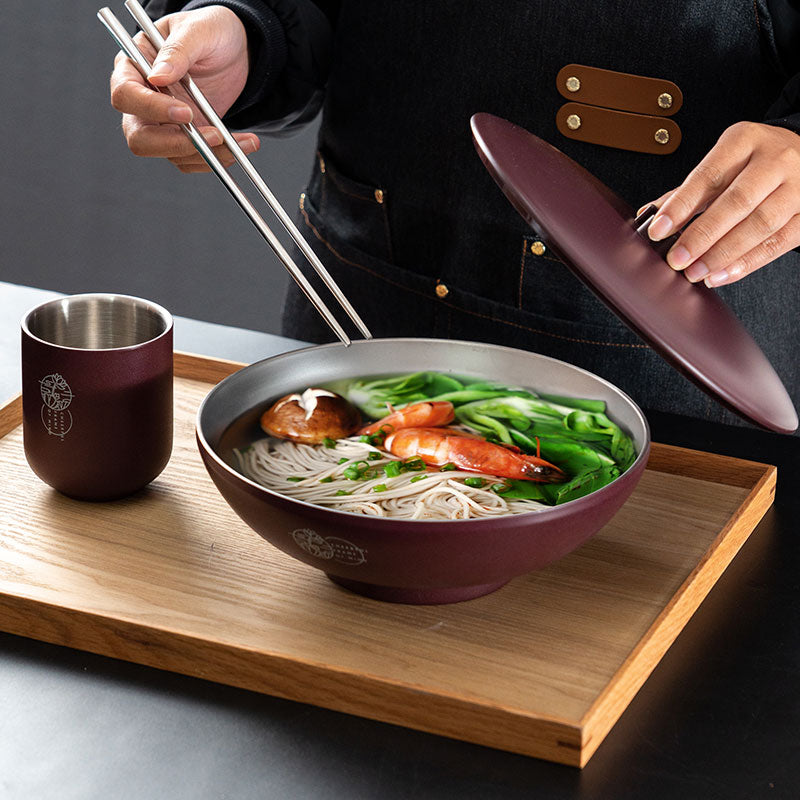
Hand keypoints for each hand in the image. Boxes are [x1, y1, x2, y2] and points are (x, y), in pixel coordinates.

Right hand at [109, 6, 259, 171]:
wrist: (237, 50)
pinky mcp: (186, 138)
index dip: (151, 108)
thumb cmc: (212, 31)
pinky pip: (194, 159)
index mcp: (133, 67)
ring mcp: (163, 124)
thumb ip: (178, 50)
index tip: (185, 112)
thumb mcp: (199, 30)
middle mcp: (142, 101)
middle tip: (212, 137)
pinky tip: (241, 145)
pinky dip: (219, 158)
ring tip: (240, 142)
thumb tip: (158, 75)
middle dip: (175, 144)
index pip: (126, 95)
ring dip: (207, 154)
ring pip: (171, 155)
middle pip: (140, 138)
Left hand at [643, 121, 799, 285]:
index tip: (658, 230)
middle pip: (737, 201)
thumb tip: (649, 216)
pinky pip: (779, 243)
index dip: (681, 205)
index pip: (709, 175)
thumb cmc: (754, 163)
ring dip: (723, 254)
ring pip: (760, 224)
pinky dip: (747, 263)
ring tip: (696, 272)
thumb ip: (687, 192)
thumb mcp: (722, 163)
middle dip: (702, 235)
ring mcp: (799, 186)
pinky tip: (721, 275)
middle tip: (676, 259)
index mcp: (745, 140)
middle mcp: (776, 159)